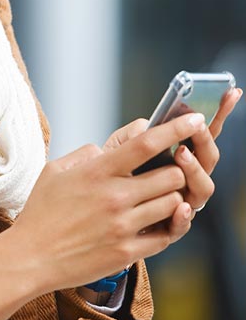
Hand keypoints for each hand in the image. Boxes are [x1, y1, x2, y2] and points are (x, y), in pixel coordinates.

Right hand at [8, 112, 207, 294]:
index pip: (145, 144)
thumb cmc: (41, 211)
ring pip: (173, 204)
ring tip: (159, 197)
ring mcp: (122, 226)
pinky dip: (168, 225)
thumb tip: (113, 144)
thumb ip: (87, 153)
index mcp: (97, 172)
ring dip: (173, 198)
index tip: (194, 118)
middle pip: (171, 175)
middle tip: (169, 170)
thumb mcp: (55, 170)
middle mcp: (114, 197)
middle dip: (176, 170)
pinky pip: (166, 235)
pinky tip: (158, 221)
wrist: (30, 257)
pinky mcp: (127, 252)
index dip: (175, 128)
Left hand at [104, 87, 241, 226]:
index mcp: (178, 155)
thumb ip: (131, 136)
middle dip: (205, 140)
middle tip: (196, 126)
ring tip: (181, 153)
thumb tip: (147, 125)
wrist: (89, 212)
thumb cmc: (106, 178)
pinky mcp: (167, 227)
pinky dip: (183, 216)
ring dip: (195, 170)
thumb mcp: (115, 150)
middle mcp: (186, 178)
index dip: (220, 113)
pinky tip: (180, 205)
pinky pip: (181, 224)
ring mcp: (180, 201)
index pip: (203, 133)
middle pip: (209, 158)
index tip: (230, 92)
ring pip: (203, 188)